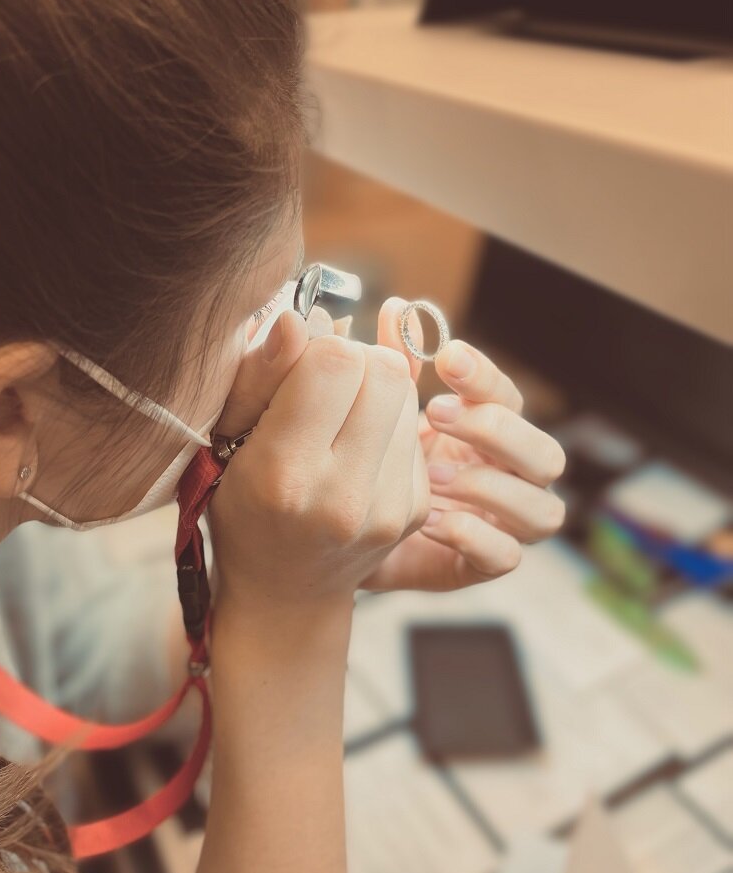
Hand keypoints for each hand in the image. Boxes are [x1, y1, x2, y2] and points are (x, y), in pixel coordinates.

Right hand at [206, 305, 429, 614]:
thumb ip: (262, 374)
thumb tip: (304, 315)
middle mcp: (342, 496)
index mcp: (284, 473)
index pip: (337, 362)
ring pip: (407, 395)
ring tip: (339, 422)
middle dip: (357, 361)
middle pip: (385, 371)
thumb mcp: (227, 439)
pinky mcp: (413, 512)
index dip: (321, 348)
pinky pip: (414, 430)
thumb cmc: (244, 505)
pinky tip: (359, 451)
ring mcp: (386, 509)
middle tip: (326, 386)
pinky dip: (389, 425)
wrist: (285, 592)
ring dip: (376, 391)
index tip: (300, 366)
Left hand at [359, 298, 565, 592]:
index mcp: (486, 433)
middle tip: (436, 414)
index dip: (486, 378)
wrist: (326, 538)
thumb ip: (392, 365)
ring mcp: (500, 526)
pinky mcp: (479, 566)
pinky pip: (506, 557)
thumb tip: (396, 306)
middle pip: (546, 454)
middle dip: (496, 431)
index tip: (447, 357)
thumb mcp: (372, 413)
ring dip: (491, 487)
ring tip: (431, 473)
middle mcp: (506, 478)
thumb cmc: (361, 465)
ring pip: (543, 510)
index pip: (509, 398)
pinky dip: (475, 535)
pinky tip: (430, 519)